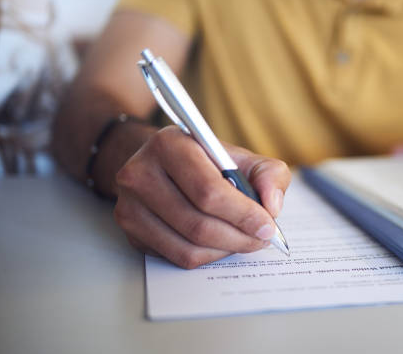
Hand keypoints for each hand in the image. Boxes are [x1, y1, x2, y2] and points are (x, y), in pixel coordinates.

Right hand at [113, 126, 290, 268]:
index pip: (208, 191)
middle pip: (198, 223)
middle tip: (262, 238)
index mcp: (169, 145)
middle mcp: (141, 173)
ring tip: (245, 240)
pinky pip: (177, 256)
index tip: (267, 225)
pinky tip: (222, 243)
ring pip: (188, 246)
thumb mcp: (242, 157)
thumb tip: (272, 205)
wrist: (165, 165)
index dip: (242, 214)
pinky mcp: (130, 232)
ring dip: (226, 249)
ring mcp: (130, 205)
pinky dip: (208, 256)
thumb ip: (269, 174)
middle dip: (239, 236)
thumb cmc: (208, 162)